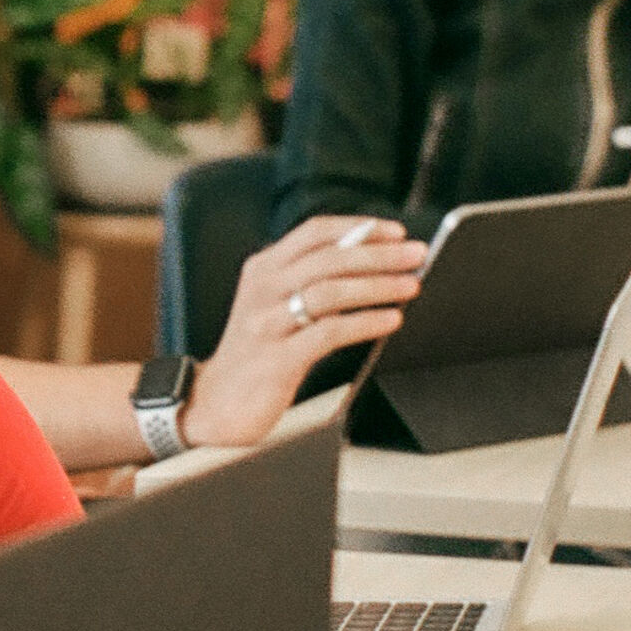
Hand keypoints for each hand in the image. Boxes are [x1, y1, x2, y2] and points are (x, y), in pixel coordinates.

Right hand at [178, 219, 428, 448]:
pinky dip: (365, 322)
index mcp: (263, 268)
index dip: (359, 228)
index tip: (395, 232)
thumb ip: (310, 280)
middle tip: (415, 254)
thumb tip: (370, 261)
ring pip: (330, 291)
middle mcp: (263, 289)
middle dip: (379, 254)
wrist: (215, 403)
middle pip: (328, 258)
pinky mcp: (278, 358)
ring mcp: (268, 323)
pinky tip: (389, 320)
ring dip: (377, 286)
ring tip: (410, 286)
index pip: (314, 232)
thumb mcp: (274, 304)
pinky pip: (329, 332)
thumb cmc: (255, 353)